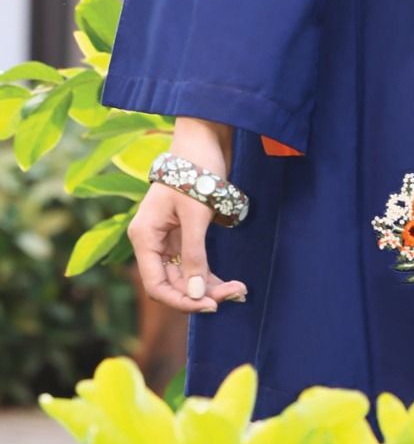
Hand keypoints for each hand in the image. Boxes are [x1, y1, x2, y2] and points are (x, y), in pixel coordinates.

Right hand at [128, 116, 246, 312]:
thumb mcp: (195, 214)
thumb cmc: (196, 170)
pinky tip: (231, 282)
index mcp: (144, 237)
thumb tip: (197, 293)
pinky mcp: (186, 232)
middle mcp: (153, 241)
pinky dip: (212, 273)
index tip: (211, 305)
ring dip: (211, 285)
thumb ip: (194, 254)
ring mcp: (169, 238)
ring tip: (240, 291)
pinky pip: (196, 262)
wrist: (205, 138)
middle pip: (174, 282)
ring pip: (187, 275)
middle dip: (203, 293)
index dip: (182, 300)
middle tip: (237, 294)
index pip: (157, 284)